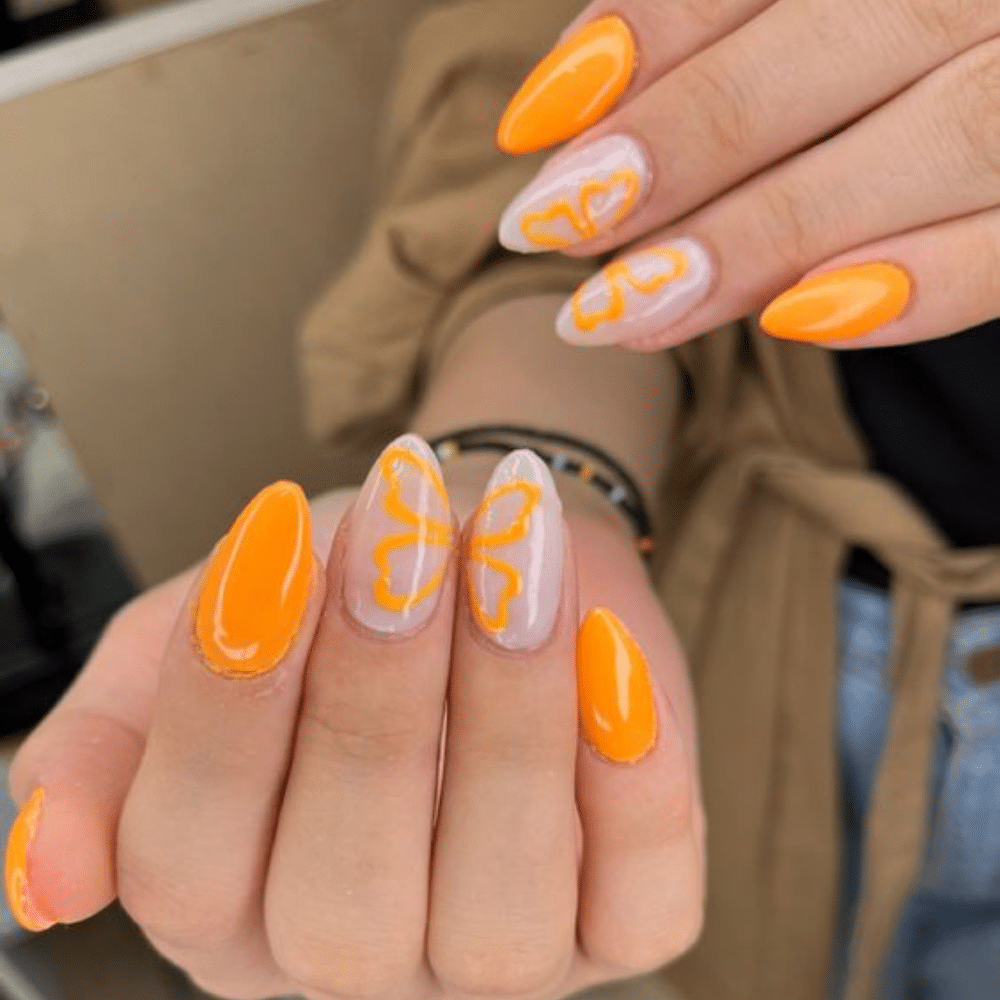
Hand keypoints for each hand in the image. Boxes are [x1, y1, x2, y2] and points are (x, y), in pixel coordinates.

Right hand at [6, 435, 702, 999]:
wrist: (477, 550)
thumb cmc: (330, 585)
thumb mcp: (193, 637)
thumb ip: (104, 747)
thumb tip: (49, 876)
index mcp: (228, 903)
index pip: (187, 857)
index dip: (224, 699)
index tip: (271, 532)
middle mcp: (356, 959)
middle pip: (344, 895)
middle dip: (373, 698)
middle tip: (401, 531)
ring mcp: (500, 960)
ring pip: (501, 902)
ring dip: (509, 714)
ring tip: (515, 554)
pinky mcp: (623, 928)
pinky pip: (646, 899)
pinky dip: (633, 775)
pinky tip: (612, 649)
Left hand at [497, 0, 999, 350]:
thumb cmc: (886, 63)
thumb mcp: (816, 26)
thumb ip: (731, 39)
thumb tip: (587, 120)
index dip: (650, 32)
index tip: (531, 122)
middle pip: (861, 36)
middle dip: (689, 140)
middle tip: (556, 227)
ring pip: (942, 140)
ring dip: (767, 234)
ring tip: (624, 311)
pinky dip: (921, 288)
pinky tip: (795, 321)